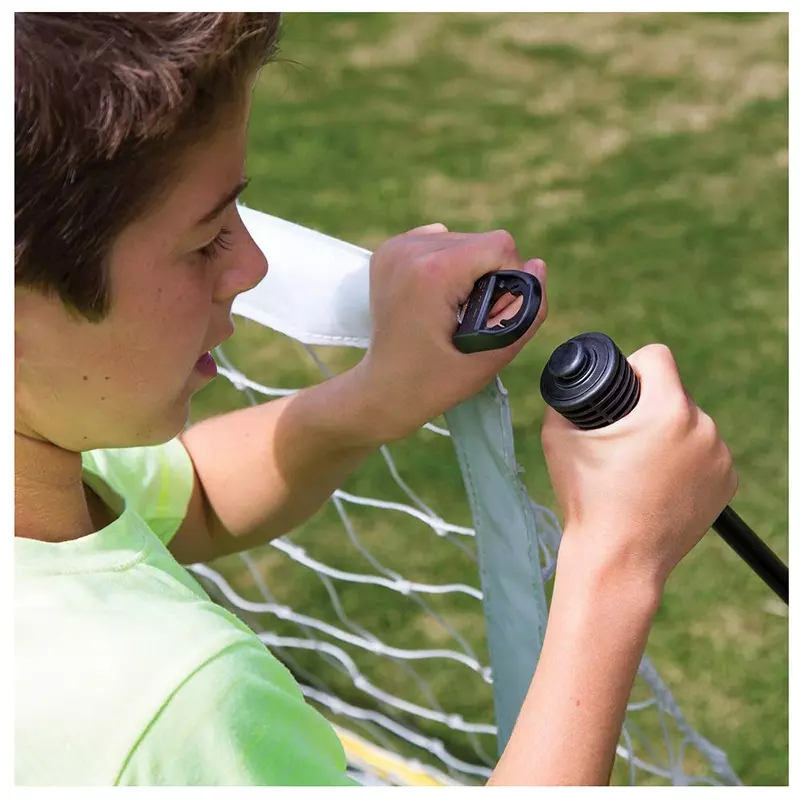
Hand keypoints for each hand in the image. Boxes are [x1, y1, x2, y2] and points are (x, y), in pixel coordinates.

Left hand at [352, 223, 547, 443]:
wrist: (383, 390)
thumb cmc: (434, 382)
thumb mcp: (492, 355)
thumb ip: (527, 311)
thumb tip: (537, 266)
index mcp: (434, 271)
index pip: (501, 246)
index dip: (508, 281)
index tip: (486, 316)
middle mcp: (411, 251)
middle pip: (481, 241)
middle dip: (487, 278)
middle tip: (467, 320)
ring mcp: (396, 249)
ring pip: (462, 241)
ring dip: (467, 272)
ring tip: (449, 312)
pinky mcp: (389, 252)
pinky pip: (439, 241)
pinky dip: (446, 265)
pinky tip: (435, 297)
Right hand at [541, 344, 737, 590]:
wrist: (618, 559)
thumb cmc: (587, 498)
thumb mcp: (558, 438)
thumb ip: (564, 401)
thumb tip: (568, 384)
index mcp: (667, 410)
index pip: (657, 357)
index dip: (633, 366)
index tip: (621, 388)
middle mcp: (703, 428)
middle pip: (674, 393)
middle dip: (650, 406)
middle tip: (623, 437)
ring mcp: (720, 457)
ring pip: (691, 424)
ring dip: (670, 432)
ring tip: (641, 464)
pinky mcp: (727, 482)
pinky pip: (705, 453)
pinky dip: (686, 460)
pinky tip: (661, 481)